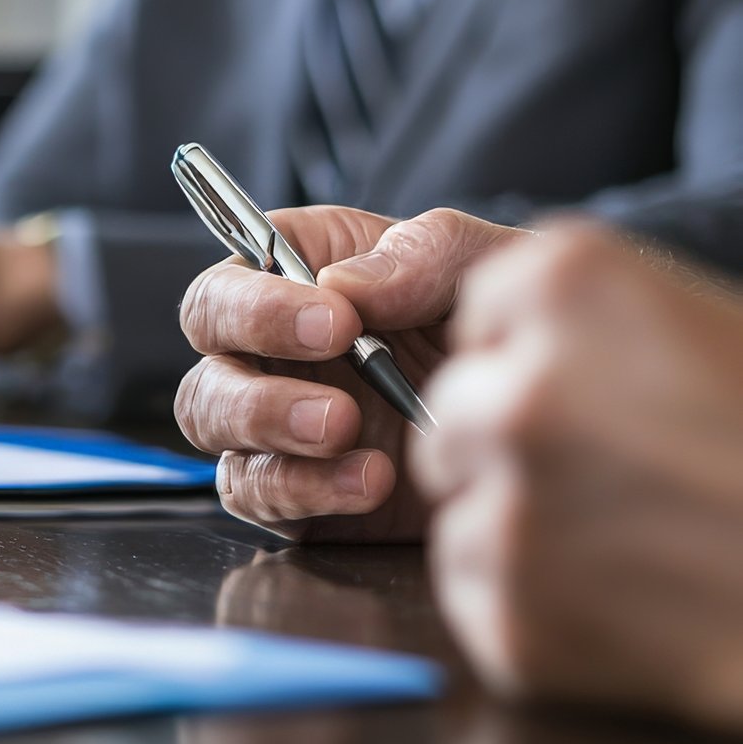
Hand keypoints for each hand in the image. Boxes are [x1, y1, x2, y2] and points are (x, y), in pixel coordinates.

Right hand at [174, 206, 526, 542]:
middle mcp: (272, 345)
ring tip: (348, 436)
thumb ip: (426, 251)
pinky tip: (369, 480)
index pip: (228, 282)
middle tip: (337, 406)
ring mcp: (274, 419)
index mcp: (299, 275)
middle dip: (256, 381)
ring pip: (208, 421)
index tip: (337, 322)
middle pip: (204, 355)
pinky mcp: (291, 486)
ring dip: (268, 431)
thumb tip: (345, 284)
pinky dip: (304, 490)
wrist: (540, 426)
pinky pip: (256, 492)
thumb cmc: (504, 328)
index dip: (258, 304)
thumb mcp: (485, 266)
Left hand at [417, 223, 742, 733]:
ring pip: (460, 508)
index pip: (478, 317)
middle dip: (514, 446)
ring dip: (524, 525)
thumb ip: (570, 314)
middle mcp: (517, 391)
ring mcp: (511, 509)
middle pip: (452, 417)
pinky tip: (632, 598)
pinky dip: (538, 604)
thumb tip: (385, 296)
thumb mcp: (699, 320)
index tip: (607, 389)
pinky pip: (479, 596)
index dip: (534, 360)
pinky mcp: (510, 615)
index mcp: (566, 285)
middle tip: (625, 476)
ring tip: (641, 538)